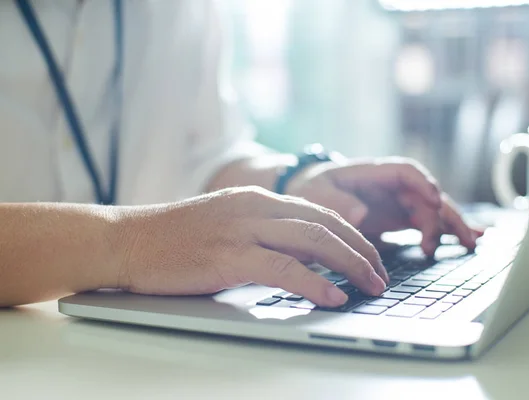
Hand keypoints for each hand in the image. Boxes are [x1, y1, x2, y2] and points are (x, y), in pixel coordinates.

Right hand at [115, 186, 387, 307]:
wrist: (128, 240)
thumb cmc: (174, 238)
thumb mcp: (226, 222)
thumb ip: (263, 231)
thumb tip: (300, 254)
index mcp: (257, 198)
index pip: (319, 212)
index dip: (352, 235)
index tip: (370, 256)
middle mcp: (255, 207)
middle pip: (325, 225)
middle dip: (361, 251)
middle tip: (381, 275)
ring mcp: (242, 229)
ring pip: (314, 241)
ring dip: (350, 265)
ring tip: (371, 286)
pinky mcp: (229, 256)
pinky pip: (284, 268)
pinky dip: (315, 284)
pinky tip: (333, 297)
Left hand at [286, 157, 482, 255]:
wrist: (307, 195)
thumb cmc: (311, 189)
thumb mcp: (315, 193)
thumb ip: (336, 201)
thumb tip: (360, 214)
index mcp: (373, 173)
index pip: (405, 171)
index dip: (422, 183)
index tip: (434, 199)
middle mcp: (390, 186)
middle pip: (426, 194)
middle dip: (445, 214)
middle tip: (460, 237)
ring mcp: (397, 202)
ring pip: (432, 210)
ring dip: (452, 225)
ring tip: (471, 243)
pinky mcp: (397, 218)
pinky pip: (426, 223)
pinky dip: (445, 232)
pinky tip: (467, 241)